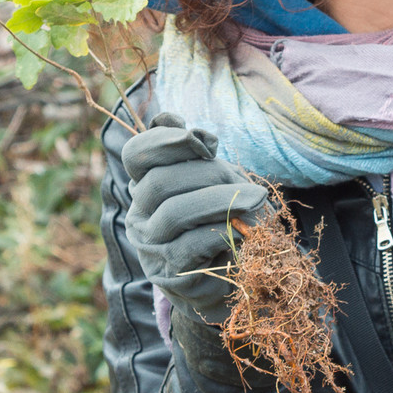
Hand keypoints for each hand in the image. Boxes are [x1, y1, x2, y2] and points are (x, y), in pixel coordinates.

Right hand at [121, 112, 268, 325]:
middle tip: (245, 180)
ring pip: (175, 213)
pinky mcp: (169, 274)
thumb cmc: (224, 218)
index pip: (136, 153)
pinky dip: (222, 232)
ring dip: (222, 201)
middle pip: (160, 181)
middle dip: (207, 174)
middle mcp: (138, 214)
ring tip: (256, 201)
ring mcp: (150, 246)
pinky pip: (191, 246)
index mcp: (145, 184)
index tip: (202, 141)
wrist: (237, 275)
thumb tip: (168, 118)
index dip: (164, 141)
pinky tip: (243, 230)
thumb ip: (193, 151)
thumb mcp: (214, 178)